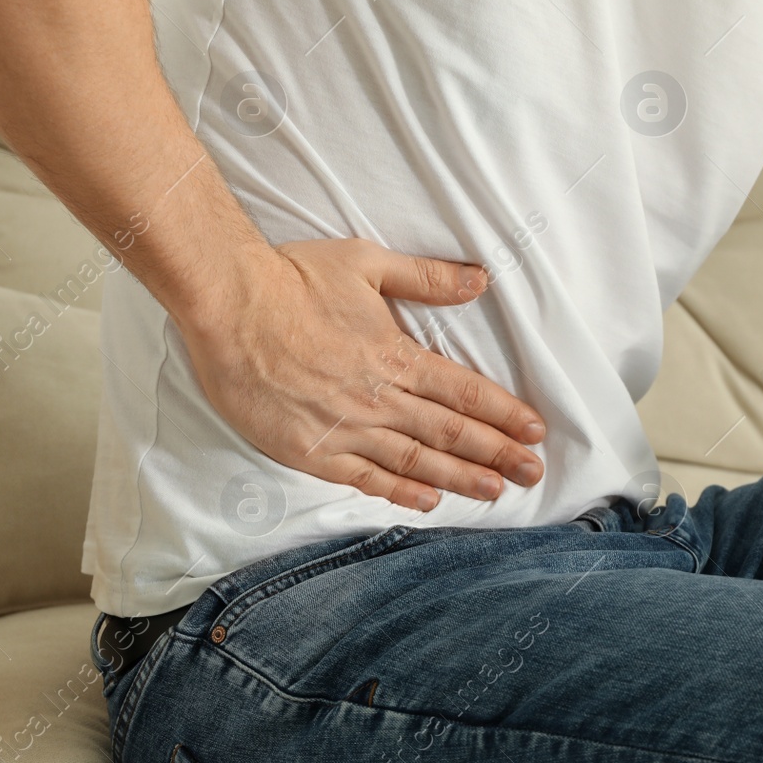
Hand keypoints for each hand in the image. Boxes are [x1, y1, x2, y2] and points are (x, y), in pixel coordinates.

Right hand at [175, 237, 545, 511]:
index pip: (464, 392)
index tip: (535, 430)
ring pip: (415, 461)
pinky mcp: (310, 449)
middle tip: (533, 472)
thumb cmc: (292, 278)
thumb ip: (427, 278)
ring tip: (496, 492)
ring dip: (460, 477)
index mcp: (395, 354)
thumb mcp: (367, 262)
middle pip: (450, 432)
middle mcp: (377, 397)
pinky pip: (364, 478)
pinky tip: (428, 500)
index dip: (504, 413)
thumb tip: (479, 280)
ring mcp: (344, 427)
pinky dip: (400, 491)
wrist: (228, 304)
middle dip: (497, 453)